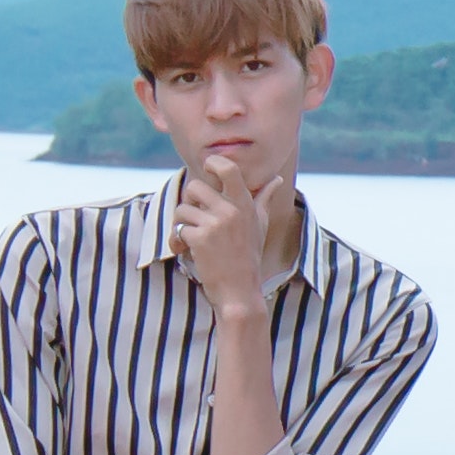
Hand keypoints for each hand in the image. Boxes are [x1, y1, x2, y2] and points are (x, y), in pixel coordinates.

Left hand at [170, 150, 276, 310]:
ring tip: (189, 239)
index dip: (213, 163)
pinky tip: (183, 251)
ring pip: (182, 209)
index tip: (207, 168)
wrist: (240, 291)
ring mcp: (216, 224)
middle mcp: (232, 210)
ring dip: (180, 224)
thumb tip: (278, 179)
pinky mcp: (200, 238)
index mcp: (245, 204)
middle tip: (193, 218)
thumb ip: (264, 199)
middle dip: (188, 202)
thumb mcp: (260, 225)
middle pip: (195, 186)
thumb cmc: (249, 258)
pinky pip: (178, 229)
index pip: (229, 169)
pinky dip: (176, 241)